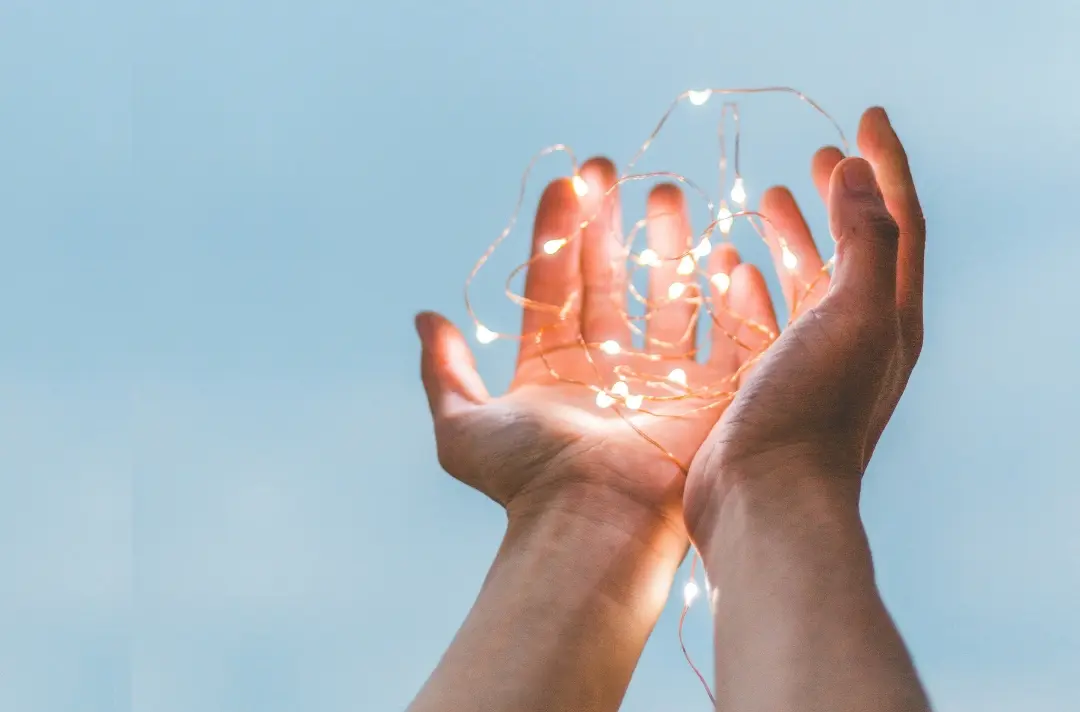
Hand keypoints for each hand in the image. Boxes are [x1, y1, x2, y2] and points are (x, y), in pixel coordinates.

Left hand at [416, 157, 787, 553]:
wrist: (596, 524)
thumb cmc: (530, 480)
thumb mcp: (464, 428)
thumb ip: (443, 373)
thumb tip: (424, 318)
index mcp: (554, 371)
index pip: (556, 285)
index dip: (559, 233)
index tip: (565, 182)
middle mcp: (607, 370)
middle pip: (609, 281)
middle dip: (608, 225)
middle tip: (608, 169)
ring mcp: (660, 380)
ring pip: (665, 297)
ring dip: (664, 245)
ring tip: (665, 193)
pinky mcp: (709, 395)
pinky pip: (724, 334)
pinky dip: (725, 295)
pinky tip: (721, 251)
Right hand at [684, 107, 924, 543]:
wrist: (767, 502)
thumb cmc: (812, 410)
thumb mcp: (858, 315)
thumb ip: (866, 238)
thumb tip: (859, 171)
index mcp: (889, 317)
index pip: (897, 222)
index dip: (885, 165)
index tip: (863, 117)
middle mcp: (855, 339)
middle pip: (853, 249)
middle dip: (839, 197)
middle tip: (817, 155)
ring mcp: (807, 364)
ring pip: (804, 282)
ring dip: (792, 237)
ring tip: (769, 197)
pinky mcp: (762, 384)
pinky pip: (761, 318)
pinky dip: (749, 285)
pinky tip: (729, 267)